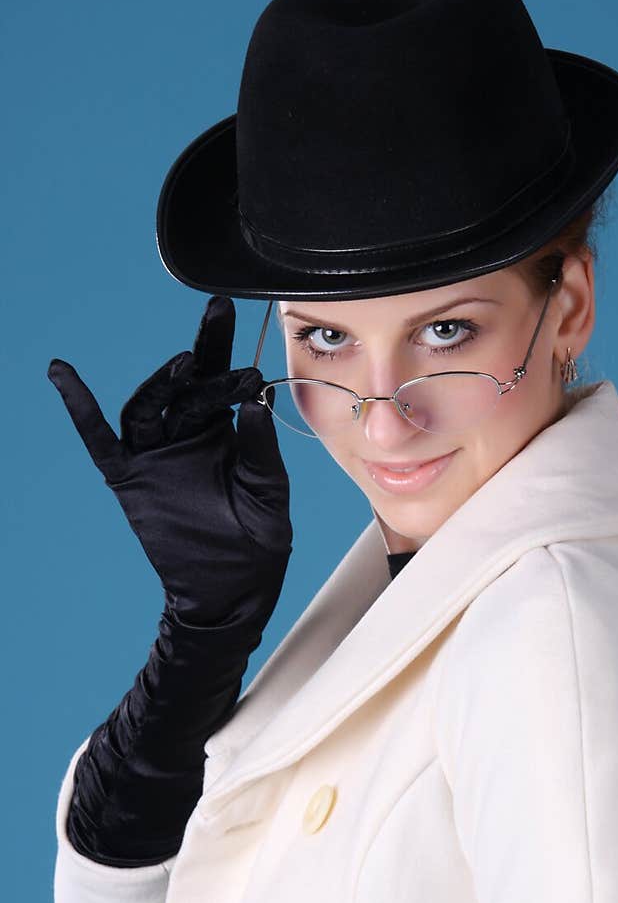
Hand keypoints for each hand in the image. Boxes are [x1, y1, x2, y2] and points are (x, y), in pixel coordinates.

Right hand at [47, 296, 292, 627]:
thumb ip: (261, 450)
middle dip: (201, 356)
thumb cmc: (256, 544)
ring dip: (161, 382)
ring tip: (183, 364)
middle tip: (214, 327)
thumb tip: (257, 402)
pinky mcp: (130, 478)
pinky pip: (99, 440)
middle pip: (184, 386)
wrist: (232, 592)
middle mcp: (185, 436)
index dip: (220, 343)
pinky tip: (62, 374)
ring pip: (147, 406)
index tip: (228, 310)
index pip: (218, 377)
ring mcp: (155, 456)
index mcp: (222, 432)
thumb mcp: (269, 493)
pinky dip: (80, 409)